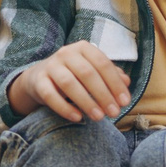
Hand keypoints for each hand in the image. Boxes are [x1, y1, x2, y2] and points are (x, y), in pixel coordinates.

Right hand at [8, 41, 130, 123]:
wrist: (40, 77)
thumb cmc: (74, 74)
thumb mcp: (92, 71)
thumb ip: (110, 75)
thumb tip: (126, 82)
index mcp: (83, 48)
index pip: (103, 64)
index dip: (115, 83)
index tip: (125, 102)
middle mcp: (66, 53)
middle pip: (87, 73)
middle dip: (103, 94)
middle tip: (114, 113)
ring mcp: (50, 66)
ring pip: (69, 83)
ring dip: (86, 102)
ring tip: (99, 117)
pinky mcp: (38, 81)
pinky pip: (50, 95)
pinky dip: (64, 108)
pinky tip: (78, 118)